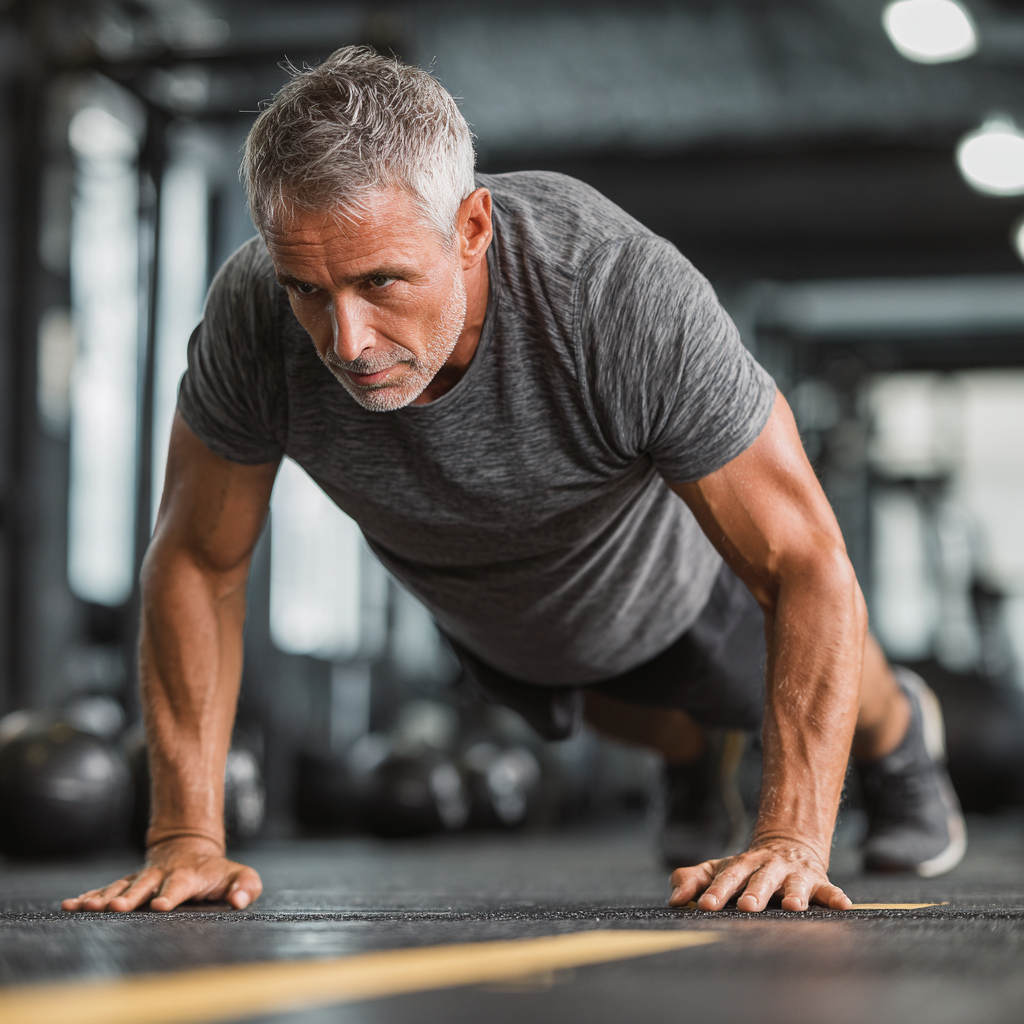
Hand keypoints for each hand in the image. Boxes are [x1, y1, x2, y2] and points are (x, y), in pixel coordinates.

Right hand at [60, 837, 262, 912]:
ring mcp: (142, 879)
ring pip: (121, 886)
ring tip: (86, 907)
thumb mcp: (240, 876)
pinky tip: (71, 905)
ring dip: (104, 897)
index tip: (159, 904)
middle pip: (144, 885)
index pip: (179, 885)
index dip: (170, 894)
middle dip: (131, 896)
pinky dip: (88, 896)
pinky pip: (105, 889)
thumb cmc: (218, 872)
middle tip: (117, 906)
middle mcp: (161, 876)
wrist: (191, 846)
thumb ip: (245, 887)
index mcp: (188, 876)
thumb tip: (239, 900)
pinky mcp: (128, 883)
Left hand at [667, 835, 851, 912]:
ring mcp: (794, 873)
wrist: (788, 844)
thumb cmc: (747, 867)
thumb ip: (693, 880)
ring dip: (794, 893)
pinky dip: (835, 896)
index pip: (727, 876)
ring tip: (792, 906)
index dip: (717, 891)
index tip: (706, 905)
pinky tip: (843, 905)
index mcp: (743, 864)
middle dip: (754, 892)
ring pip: (794, 882)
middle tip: (747, 906)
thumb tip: (674, 898)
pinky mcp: (818, 882)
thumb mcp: (719, 868)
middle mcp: (769, 867)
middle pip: (759, 879)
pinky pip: (829, 890)